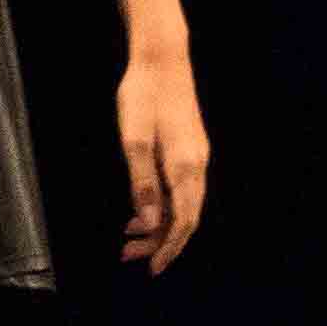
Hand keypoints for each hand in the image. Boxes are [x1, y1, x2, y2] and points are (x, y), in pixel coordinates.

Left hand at [116, 51, 208, 272]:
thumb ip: (142, 182)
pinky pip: (182, 187)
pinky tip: (142, 207)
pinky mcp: (191, 147)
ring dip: (159, 224)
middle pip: (186, 218)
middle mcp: (197, 164)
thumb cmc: (143, 94)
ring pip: (184, 203)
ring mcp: (197, 155)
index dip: (168, 248)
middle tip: (128, 255)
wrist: (162, 56)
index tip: (152, 269)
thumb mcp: (133, 138)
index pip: (183, 221)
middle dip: (160, 242)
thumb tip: (150, 221)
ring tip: (129, 236)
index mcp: (185, 166)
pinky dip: (163, 204)